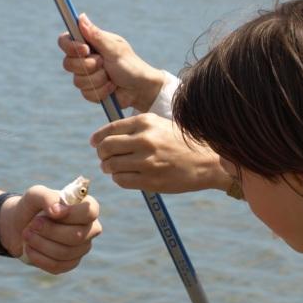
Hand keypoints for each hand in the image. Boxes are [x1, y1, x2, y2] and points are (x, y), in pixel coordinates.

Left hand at [0, 186, 101, 274]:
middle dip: (50, 231)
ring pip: (65, 252)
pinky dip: (39, 257)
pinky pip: (57, 265)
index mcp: (86, 207)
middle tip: (32, 225)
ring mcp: (82, 247)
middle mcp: (89, 228)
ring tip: (27, 234)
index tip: (52, 212)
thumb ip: (47, 197)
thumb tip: (57, 211)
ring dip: (41, 243)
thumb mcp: (35, 195)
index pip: (90, 212)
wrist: (20, 227)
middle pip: (77, 236)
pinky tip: (29, 248)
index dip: (72, 214)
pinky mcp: (70, 263)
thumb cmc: (32, 207)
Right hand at [58, 13, 166, 111]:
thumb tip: (81, 17)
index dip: (70, 47)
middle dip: (88, 66)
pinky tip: (111, 87)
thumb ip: (96, 36)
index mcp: (89, 44)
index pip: (65, 40)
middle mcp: (84, 58)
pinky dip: (101, 91)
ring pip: (77, 80)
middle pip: (68, 63)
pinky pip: (86, 93)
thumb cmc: (130, 65)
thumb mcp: (114, 49)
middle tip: (104, 64)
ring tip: (111, 77)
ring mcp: (86, 75)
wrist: (140, 89)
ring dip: (98, 79)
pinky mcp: (89, 90)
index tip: (85, 50)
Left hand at [90, 113, 231, 193]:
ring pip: (111, 165)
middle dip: (101, 154)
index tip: (95, 143)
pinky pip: (121, 180)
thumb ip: (135, 128)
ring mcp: (147, 161)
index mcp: (145, 122)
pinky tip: (126, 176)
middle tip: (105, 158)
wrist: (207, 161)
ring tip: (115, 168)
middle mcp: (144, 140)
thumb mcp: (159, 125)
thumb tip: (105, 137)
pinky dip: (119, 179)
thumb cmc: (180, 142)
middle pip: (106, 147)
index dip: (98, 138)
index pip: (110, 129)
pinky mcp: (150, 180)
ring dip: (109, 168)